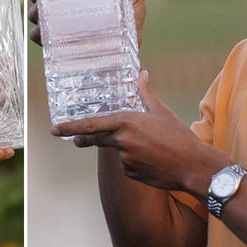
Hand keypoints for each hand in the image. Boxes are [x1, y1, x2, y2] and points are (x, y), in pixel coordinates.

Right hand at [28, 0, 146, 47]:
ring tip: (41, 13)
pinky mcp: (56, 46)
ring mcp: (60, 28)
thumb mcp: (135, 7)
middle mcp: (66, 10)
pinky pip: (39, 37)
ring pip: (37, 15)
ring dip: (35, 12)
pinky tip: (43, 33)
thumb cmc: (130, 32)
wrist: (125, 62)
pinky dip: (37, 34)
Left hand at [51, 70, 203, 193]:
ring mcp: (124, 158)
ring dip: (125, 149)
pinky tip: (152, 160)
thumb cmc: (179, 137)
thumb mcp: (161, 112)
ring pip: (116, 151)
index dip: (70, 127)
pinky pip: (125, 165)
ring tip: (150, 148)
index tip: (54, 129)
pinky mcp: (129, 173)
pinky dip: (133, 162)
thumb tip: (142, 73)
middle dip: (86, 139)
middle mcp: (121, 140)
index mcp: (126, 122)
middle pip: (97, 139)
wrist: (193, 166)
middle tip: (76, 140)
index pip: (91, 124)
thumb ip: (146, 93)